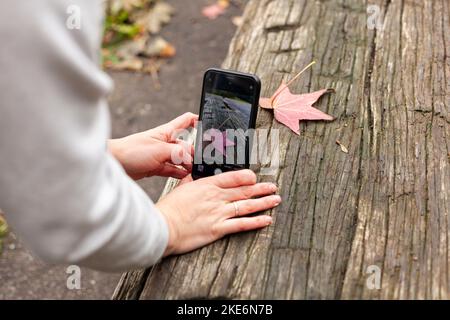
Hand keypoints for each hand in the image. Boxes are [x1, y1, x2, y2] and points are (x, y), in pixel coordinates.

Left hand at [108, 113, 196, 179]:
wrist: (113, 164)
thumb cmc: (130, 151)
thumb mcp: (159, 150)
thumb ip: (177, 153)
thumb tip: (190, 158)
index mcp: (166, 132)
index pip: (185, 121)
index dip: (197, 120)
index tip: (208, 124)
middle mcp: (165, 143)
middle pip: (186, 145)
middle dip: (194, 153)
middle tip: (201, 163)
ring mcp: (161, 155)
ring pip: (180, 159)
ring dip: (187, 166)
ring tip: (195, 172)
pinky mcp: (156, 167)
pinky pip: (173, 170)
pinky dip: (179, 173)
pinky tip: (185, 178)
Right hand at [157, 169, 280, 256]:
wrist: (163, 227)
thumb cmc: (169, 209)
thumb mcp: (180, 188)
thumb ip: (191, 180)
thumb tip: (195, 173)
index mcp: (207, 185)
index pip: (234, 177)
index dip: (248, 176)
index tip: (256, 176)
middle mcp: (216, 197)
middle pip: (244, 191)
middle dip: (262, 188)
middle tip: (273, 187)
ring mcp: (219, 213)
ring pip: (247, 206)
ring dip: (264, 202)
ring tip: (276, 199)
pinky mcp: (218, 229)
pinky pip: (242, 224)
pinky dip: (256, 222)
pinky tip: (267, 220)